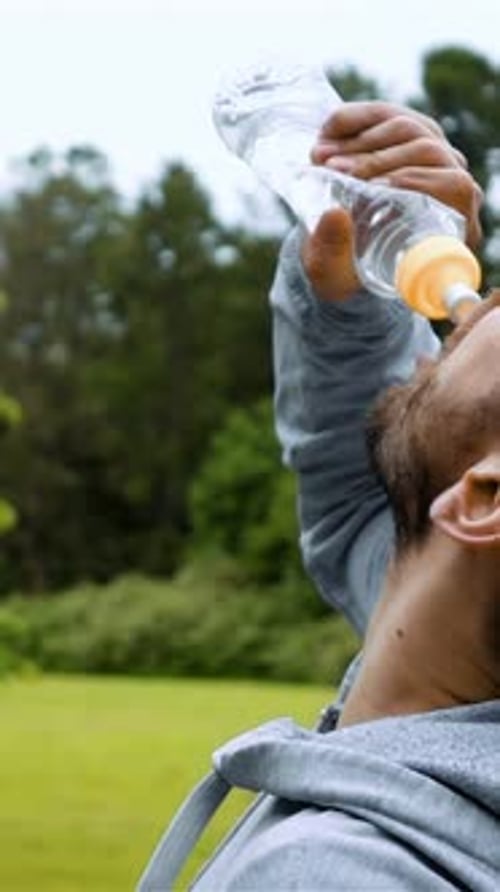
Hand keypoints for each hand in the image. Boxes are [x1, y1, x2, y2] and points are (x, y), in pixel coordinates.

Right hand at [302, 101, 483, 302]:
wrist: (338, 255)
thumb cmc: (346, 273)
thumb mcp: (333, 275)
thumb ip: (332, 253)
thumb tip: (334, 214)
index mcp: (450, 228)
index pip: (453, 185)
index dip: (410, 180)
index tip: (365, 187)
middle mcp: (451, 185)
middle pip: (427, 150)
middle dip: (372, 158)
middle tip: (330, 168)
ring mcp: (432, 154)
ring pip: (406, 127)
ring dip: (358, 140)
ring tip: (321, 157)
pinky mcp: (407, 133)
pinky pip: (386, 113)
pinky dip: (352, 119)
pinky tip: (325, 134)